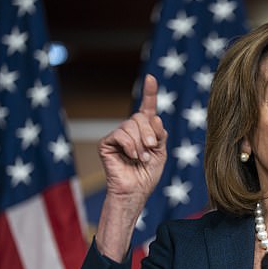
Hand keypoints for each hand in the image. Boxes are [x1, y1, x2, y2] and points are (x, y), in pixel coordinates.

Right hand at [98, 74, 167, 205]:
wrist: (136, 191)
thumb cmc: (148, 174)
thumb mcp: (161, 152)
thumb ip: (160, 134)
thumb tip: (155, 117)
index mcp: (145, 130)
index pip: (147, 108)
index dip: (149, 92)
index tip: (151, 77)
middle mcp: (130, 129)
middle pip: (140, 116)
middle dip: (150, 133)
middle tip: (151, 149)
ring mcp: (117, 135)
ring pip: (131, 125)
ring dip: (141, 143)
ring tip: (142, 158)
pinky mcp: (106, 143)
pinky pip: (120, 134)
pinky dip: (130, 146)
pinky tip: (132, 157)